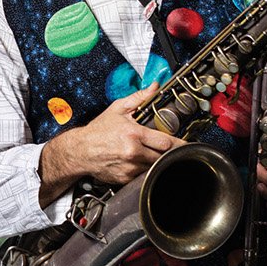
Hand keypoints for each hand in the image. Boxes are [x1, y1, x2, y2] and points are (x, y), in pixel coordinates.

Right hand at [42, 85, 181, 187]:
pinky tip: (138, 161)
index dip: (178, 143)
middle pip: (164, 157)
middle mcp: (133, 152)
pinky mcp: (126, 178)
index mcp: (133, 134)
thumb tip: (155, 87)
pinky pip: (143, 175)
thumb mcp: (117, 109)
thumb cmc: (98, 131)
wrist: (80, 150)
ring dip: (156, 161)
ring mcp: (130, 167)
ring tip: (150, 153)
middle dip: (168, 152)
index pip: (166, 142)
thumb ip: (139, 98)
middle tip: (169, 148)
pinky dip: (144, 169)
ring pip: (155, 167)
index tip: (186, 144)